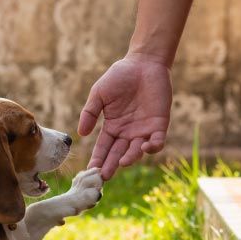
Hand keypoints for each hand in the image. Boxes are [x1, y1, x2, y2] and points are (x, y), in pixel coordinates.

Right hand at [78, 56, 171, 179]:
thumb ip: (89, 113)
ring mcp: (144, 130)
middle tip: (104, 176)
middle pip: (118, 154)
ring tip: (123, 162)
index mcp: (112, 127)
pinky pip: (157, 141)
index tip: (90, 171)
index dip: (98, 159)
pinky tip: (144, 147)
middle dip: (111, 165)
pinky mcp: (159, 125)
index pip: (103, 148)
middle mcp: (127, 133)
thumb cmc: (120, 76)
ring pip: (137, 151)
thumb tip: (81, 134)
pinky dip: (152, 147)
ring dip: (130, 158)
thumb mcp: (99, 94)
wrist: (144, 63)